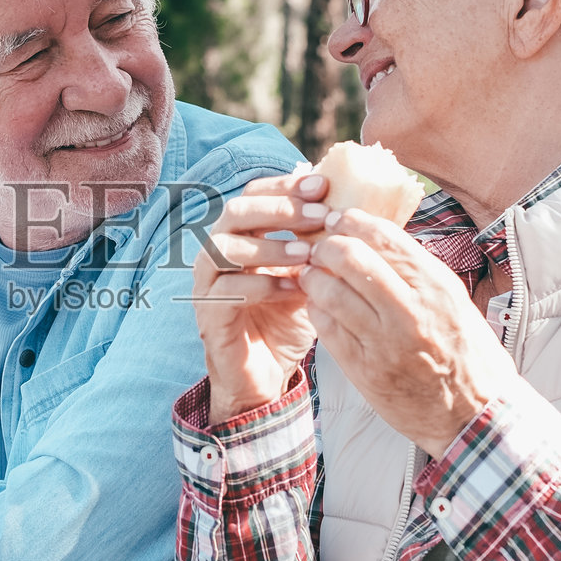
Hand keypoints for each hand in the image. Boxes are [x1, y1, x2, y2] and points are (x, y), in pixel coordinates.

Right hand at [193, 172, 328, 422]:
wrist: (264, 376)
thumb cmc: (284, 321)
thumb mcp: (308, 276)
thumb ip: (318, 244)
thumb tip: (353, 207)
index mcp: (240, 238)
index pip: (252, 195)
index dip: (285, 185)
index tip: (322, 184)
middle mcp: (217, 254)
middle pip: (235, 212)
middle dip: (279, 209)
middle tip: (319, 215)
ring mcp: (208, 284)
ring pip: (224, 247)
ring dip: (269, 246)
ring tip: (307, 253)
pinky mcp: (208, 315)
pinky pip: (227, 291)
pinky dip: (263, 285)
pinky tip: (295, 290)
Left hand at [300, 209, 520, 456]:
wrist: (474, 416)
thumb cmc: (467, 355)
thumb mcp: (454, 301)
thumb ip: (417, 271)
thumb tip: (377, 237)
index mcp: (436, 287)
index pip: (382, 236)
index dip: (351, 221)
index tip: (339, 219)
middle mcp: (409, 311)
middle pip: (348, 257)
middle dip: (326, 245)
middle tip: (319, 248)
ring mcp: (384, 343)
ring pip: (328, 291)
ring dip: (313, 277)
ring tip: (313, 275)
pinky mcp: (364, 370)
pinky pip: (326, 327)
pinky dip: (317, 309)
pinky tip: (321, 306)